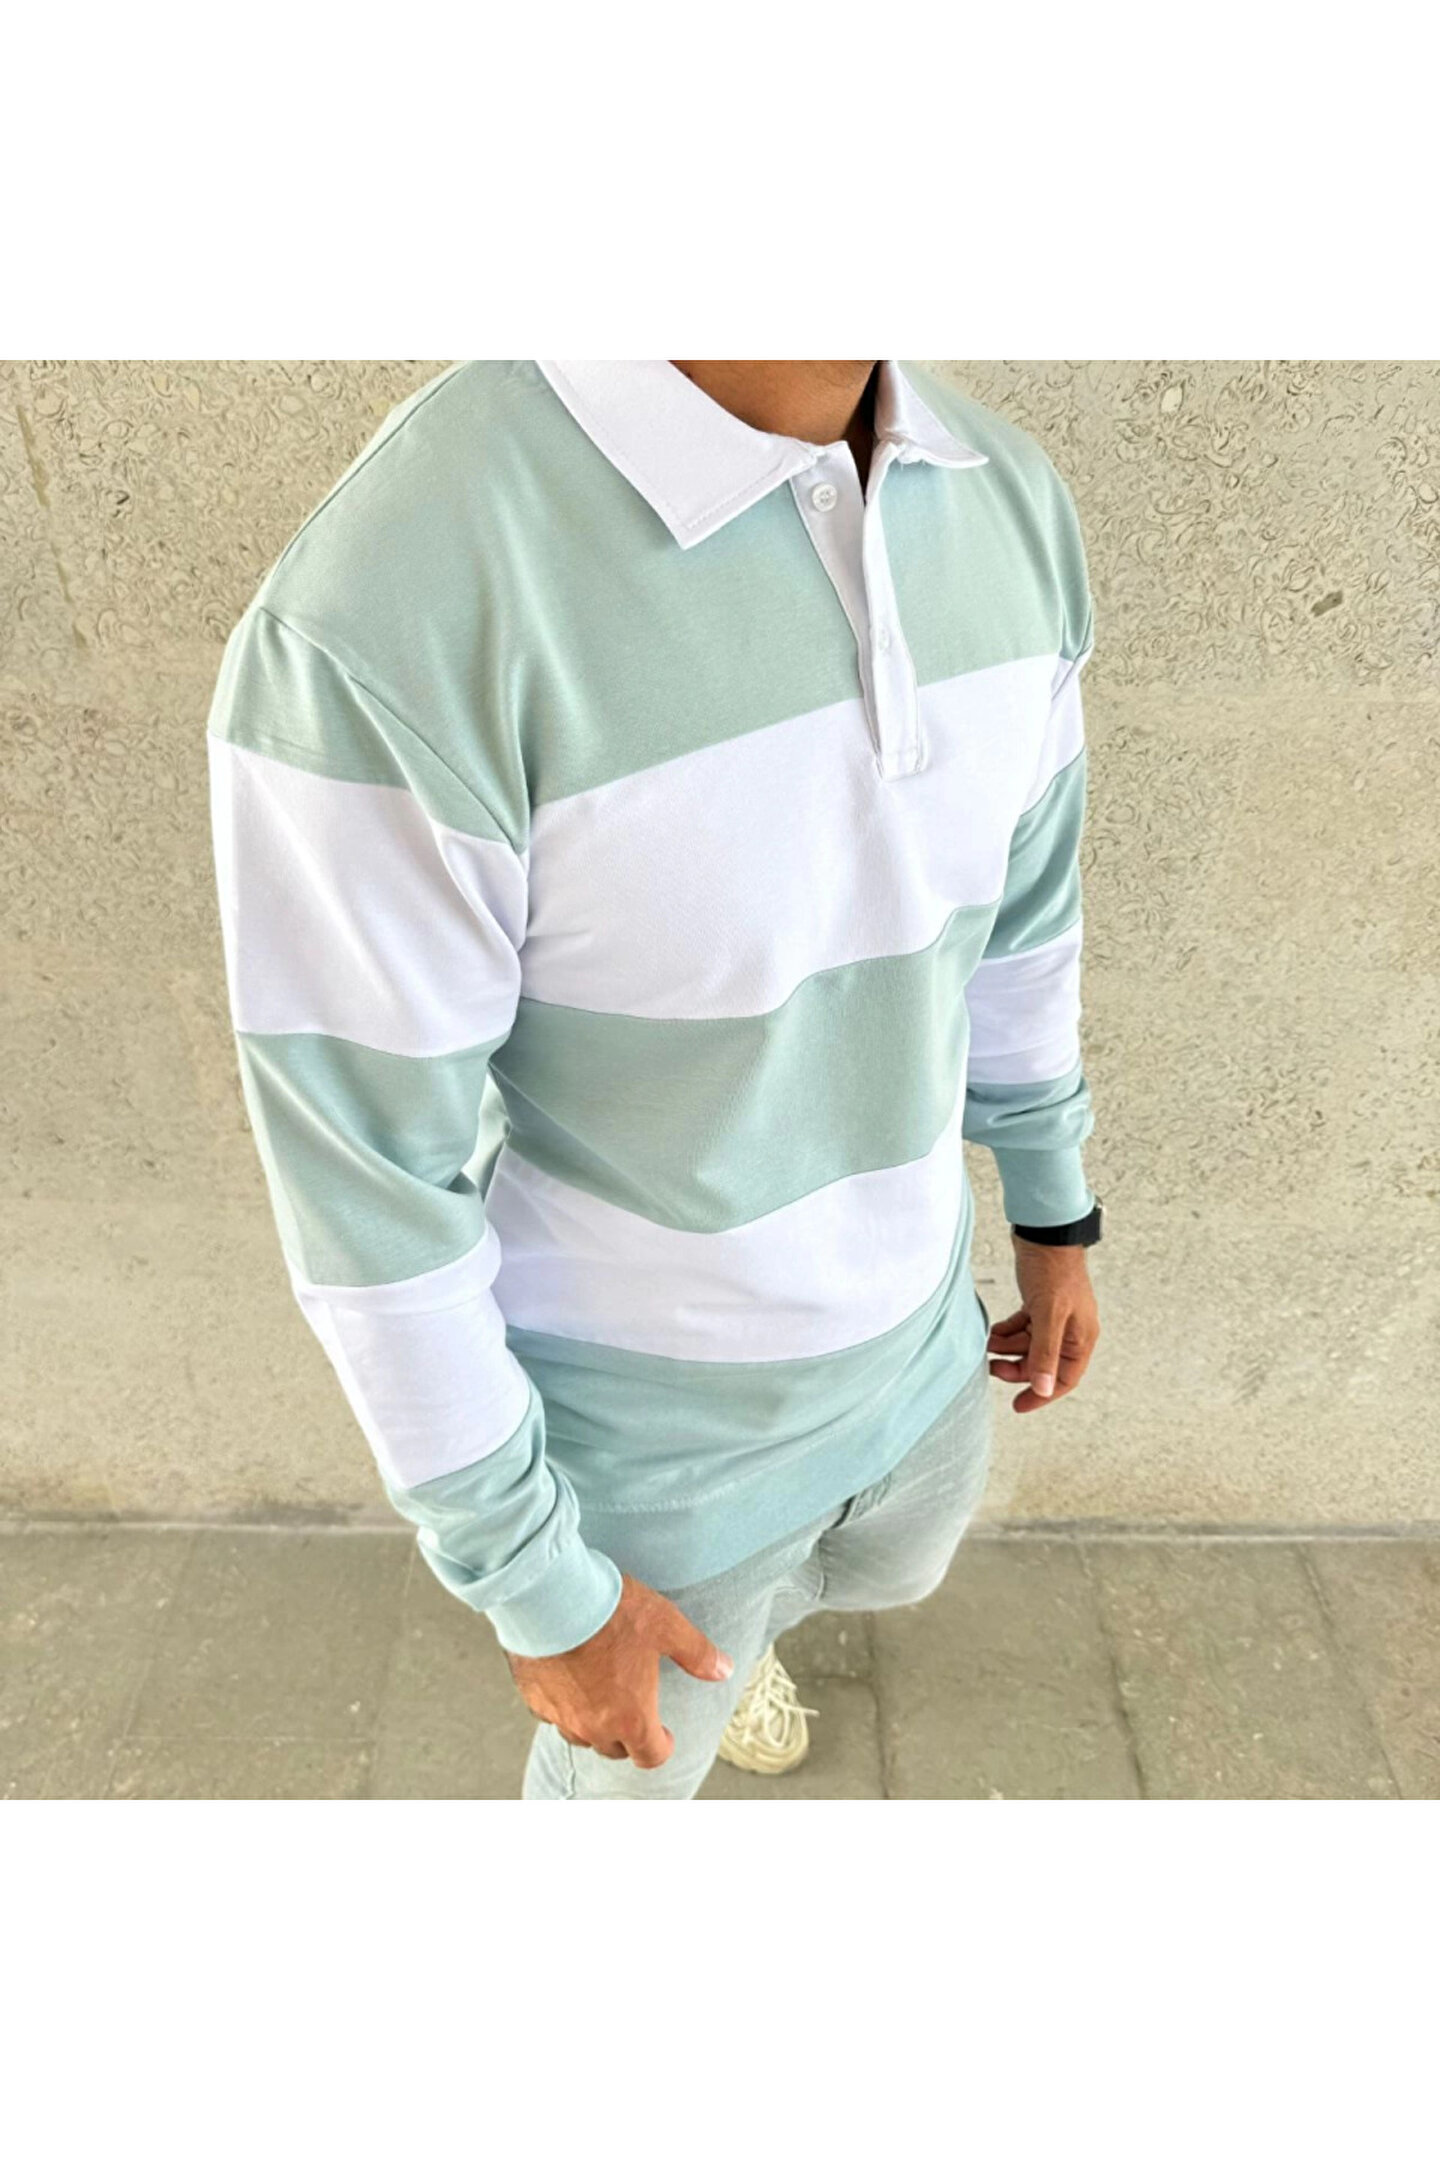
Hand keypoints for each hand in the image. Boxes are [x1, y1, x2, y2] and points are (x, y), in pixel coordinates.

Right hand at [507, 1573, 733, 1768]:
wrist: (551, 1597)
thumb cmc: (612, 1611)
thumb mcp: (666, 1625)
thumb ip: (697, 1652)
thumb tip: (724, 1670)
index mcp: (631, 1716)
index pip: (651, 1756)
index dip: (662, 1747)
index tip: (665, 1734)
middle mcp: (593, 1725)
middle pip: (615, 1749)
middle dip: (629, 1736)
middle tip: (635, 1710)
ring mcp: (560, 1714)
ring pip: (580, 1736)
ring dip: (594, 1724)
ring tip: (601, 1698)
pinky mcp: (534, 1698)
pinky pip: (551, 1714)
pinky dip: (563, 1705)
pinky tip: (567, 1682)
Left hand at [987, 1238, 1099, 1412]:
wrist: (1044, 1232)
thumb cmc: (1053, 1270)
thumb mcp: (1048, 1314)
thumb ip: (1045, 1352)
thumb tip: (1043, 1388)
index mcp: (1081, 1337)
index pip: (1064, 1378)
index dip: (1042, 1395)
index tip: (1018, 1405)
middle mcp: (1071, 1330)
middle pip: (1043, 1364)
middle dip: (1017, 1369)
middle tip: (993, 1368)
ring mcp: (1055, 1316)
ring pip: (1029, 1346)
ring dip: (1007, 1349)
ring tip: (986, 1346)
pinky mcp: (1039, 1303)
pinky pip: (1022, 1328)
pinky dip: (1006, 1332)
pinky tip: (991, 1333)